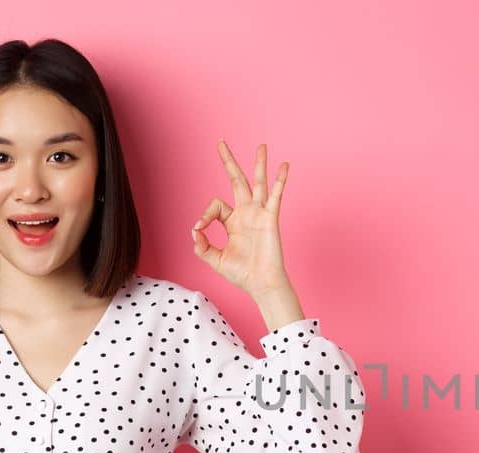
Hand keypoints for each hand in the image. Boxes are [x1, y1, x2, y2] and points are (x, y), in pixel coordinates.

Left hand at [191, 139, 292, 296]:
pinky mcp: (270, 218)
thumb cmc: (242, 274)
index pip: (215, 206)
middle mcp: (246, 213)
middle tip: (221, 143)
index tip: (199, 228)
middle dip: (229, 162)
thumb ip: (202, 246)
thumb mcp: (214, 259)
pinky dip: (280, 180)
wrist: (261, 284)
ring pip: (258, 183)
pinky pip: (275, 196)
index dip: (204, 214)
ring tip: (261, 146)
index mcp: (233, 222)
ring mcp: (259, 214)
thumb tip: (194, 230)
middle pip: (237, 180)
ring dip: (259, 164)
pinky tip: (284, 165)